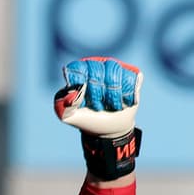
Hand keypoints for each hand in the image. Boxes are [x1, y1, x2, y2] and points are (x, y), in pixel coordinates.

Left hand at [54, 56, 142, 180]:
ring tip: (111, 106)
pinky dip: (127, 95)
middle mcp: (97, 65)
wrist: (110, 130)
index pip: (79, 68)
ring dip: (112, 95)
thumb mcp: (69, 116)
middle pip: (97, 70)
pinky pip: (131, 77)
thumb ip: (61, 106)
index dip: (84, 87)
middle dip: (97, 94)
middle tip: (98, 106)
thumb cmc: (89, 119)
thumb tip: (72, 93)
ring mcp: (115, 68)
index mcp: (80, 71)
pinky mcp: (132, 74)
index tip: (86, 102)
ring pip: (114, 72)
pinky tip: (123, 102)